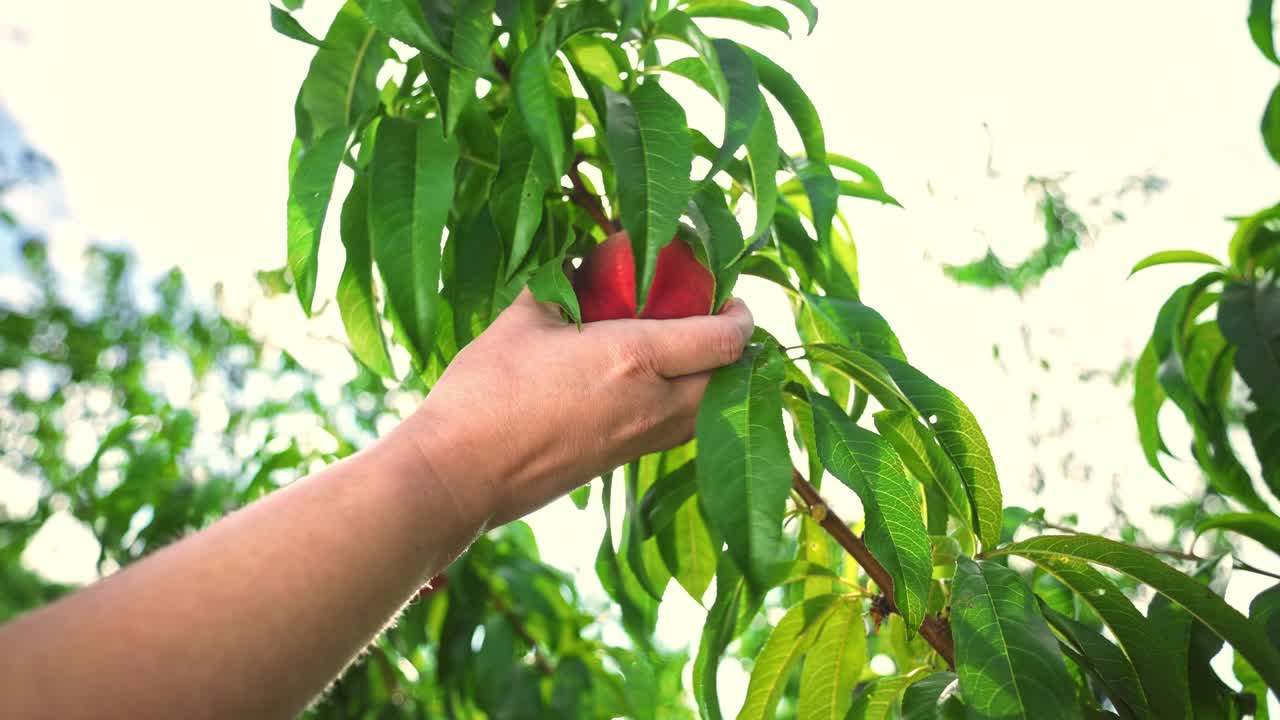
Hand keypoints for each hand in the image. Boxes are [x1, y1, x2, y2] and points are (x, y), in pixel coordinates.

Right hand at [394, 291, 753, 528]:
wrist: (459, 472)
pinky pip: (675, 433)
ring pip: (706, 415)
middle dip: (733, 351)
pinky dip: (683, 409)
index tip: (734, 298)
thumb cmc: (486, 391)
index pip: (723, 340)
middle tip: (714, 323)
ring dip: (711, 384)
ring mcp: (639, 441)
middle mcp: (653, 405)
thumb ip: (560, 285)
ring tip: (688, 355)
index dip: (742, 317)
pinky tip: (649, 388)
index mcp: (636, 359)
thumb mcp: (524, 319)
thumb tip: (576, 261)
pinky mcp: (619, 464)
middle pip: (728, 383)